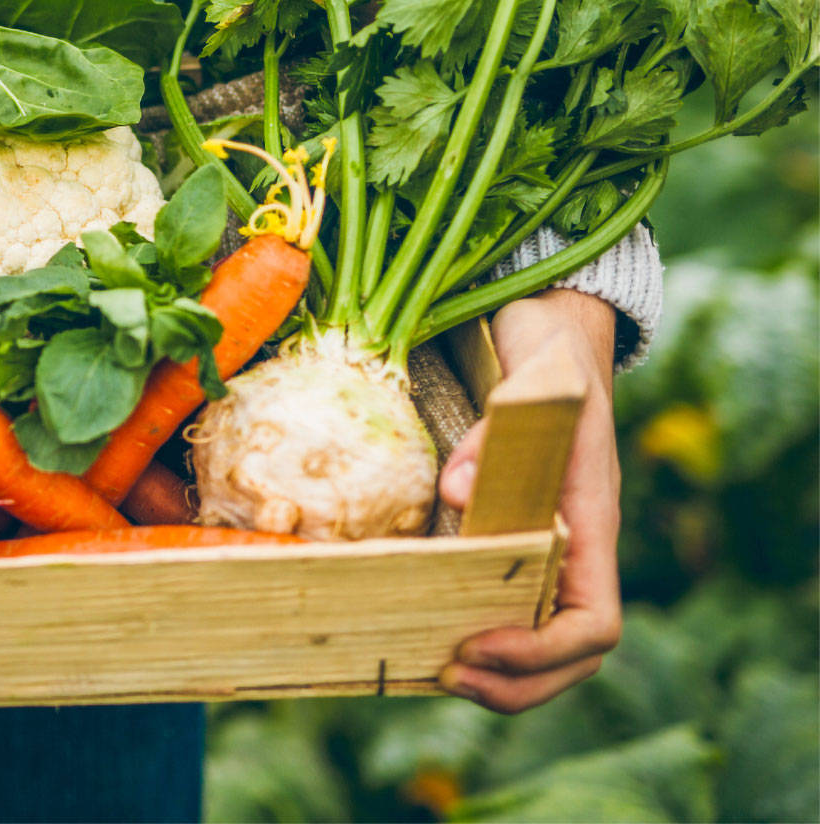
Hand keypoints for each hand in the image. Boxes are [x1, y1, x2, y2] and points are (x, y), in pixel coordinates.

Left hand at [435, 289, 622, 712]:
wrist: (552, 333)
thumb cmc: (553, 357)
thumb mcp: (537, 381)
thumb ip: (502, 433)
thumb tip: (457, 494)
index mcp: (592, 524)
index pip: (596, 622)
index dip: (543, 651)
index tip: (481, 645)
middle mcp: (574, 548)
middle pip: (569, 655)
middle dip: (516, 683)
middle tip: (447, 674)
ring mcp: (545, 546)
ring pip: (538, 639)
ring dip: (495, 673)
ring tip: (433, 669)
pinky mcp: (507, 534)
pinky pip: (500, 603)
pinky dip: (469, 630)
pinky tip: (419, 630)